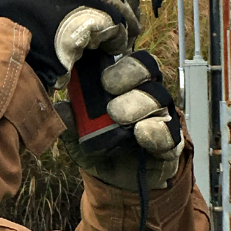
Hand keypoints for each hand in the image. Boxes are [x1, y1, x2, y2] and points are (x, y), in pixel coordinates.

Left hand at [56, 51, 184, 190]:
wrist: (116, 181)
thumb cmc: (98, 145)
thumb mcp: (77, 132)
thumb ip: (70, 117)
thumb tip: (59, 107)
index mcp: (123, 84)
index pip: (128, 57)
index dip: (121, 49)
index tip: (102, 55)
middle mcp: (145, 94)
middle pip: (148, 68)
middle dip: (128, 73)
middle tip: (107, 85)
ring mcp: (160, 117)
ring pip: (160, 97)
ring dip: (139, 103)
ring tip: (117, 116)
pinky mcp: (171, 143)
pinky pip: (171, 132)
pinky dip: (156, 132)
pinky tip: (140, 133)